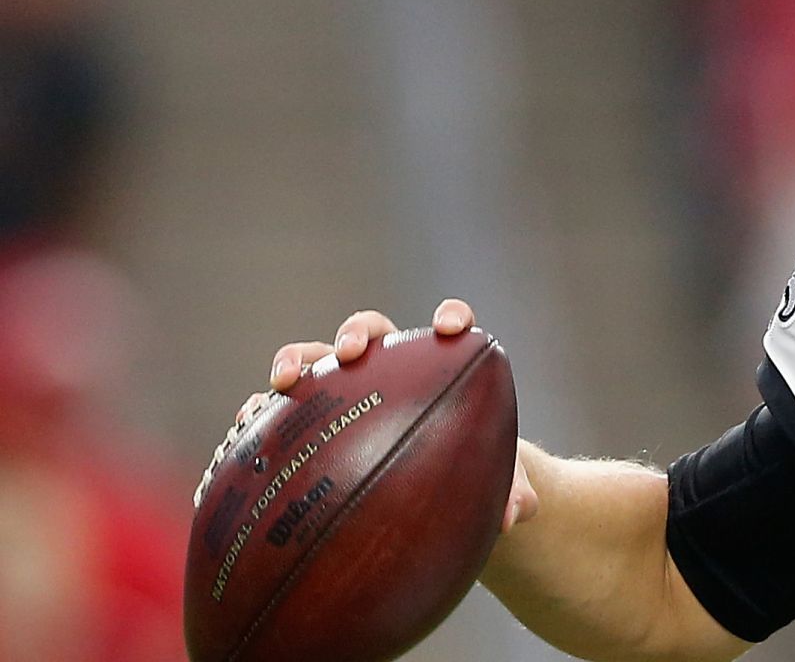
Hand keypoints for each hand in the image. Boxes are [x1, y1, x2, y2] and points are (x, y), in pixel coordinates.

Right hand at [243, 299, 536, 532]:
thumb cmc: (471, 480)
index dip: (451, 317)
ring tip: (285, 381)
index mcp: (439, 368)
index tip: (452, 327)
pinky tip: (241, 431)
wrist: (433, 504)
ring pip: (313, 359)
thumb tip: (515, 514)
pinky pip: (276, 410)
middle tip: (351, 352)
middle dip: (356, 333)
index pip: (449, 328)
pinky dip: (259, 414)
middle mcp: (386, 368)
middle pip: (368, 332)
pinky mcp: (305, 421)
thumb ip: (512, 493)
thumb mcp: (496, 489)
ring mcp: (341, 390)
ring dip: (296, 359)